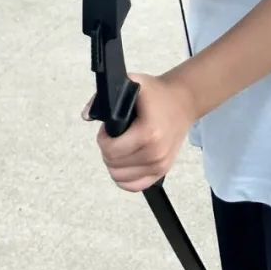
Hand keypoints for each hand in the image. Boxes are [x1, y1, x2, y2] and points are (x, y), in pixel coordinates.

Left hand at [93, 71, 196, 191]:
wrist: (183, 101)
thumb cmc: (158, 93)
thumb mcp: (132, 83)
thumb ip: (105, 97)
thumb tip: (86, 115)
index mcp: (148, 133)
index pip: (112, 151)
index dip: (103, 139)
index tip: (108, 129)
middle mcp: (155, 153)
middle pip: (114, 165)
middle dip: (108, 150)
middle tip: (114, 136)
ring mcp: (160, 165)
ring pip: (121, 178)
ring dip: (115, 164)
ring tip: (121, 146)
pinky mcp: (162, 171)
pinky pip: (135, 186)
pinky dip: (125, 179)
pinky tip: (125, 163)